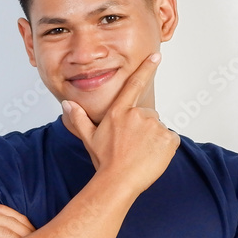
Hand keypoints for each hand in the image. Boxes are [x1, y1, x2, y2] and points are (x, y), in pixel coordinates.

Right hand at [61, 52, 179, 196]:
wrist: (118, 181)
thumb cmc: (105, 162)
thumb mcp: (89, 138)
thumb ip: (79, 118)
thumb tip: (66, 104)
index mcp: (119, 112)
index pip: (134, 85)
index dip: (146, 68)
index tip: (156, 55)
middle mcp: (137, 115)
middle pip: (148, 116)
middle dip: (144, 129)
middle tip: (132, 147)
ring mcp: (154, 126)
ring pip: (158, 129)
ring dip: (153, 140)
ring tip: (141, 154)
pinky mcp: (168, 138)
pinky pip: (170, 140)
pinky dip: (165, 149)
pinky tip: (152, 157)